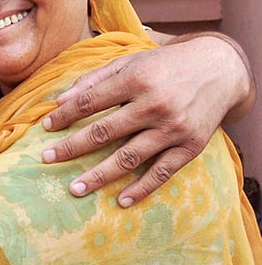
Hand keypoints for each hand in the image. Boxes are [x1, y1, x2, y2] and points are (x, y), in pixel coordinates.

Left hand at [41, 35, 250, 205]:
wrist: (220, 69)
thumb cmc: (163, 65)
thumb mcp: (128, 62)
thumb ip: (92, 80)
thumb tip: (59, 101)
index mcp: (135, 80)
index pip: (89, 103)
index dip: (64, 116)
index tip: (44, 127)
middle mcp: (154, 105)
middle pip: (104, 132)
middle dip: (72, 148)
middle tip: (47, 159)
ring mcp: (174, 128)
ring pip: (129, 157)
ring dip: (99, 176)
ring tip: (74, 188)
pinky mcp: (191, 146)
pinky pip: (162, 173)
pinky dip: (142, 189)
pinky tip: (121, 201)